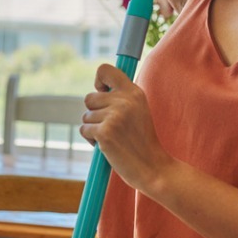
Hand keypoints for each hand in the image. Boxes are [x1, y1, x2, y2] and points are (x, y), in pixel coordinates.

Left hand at [81, 64, 174, 193]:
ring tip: (113, 138)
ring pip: (86, 116)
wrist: (153, 168)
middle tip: (112, 127)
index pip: (105, 70)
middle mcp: (125, 101)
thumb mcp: (138, 111)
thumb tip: (98, 89)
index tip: (102, 92)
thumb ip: (122, 97)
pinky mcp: (105, 133)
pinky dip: (91, 140)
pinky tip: (107, 147)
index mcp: (134, 92)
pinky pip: (84, 130)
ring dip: (94, 129)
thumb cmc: (142, 141)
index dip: (98, 80)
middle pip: (89, 97)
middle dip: (95, 113)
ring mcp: (114, 116)